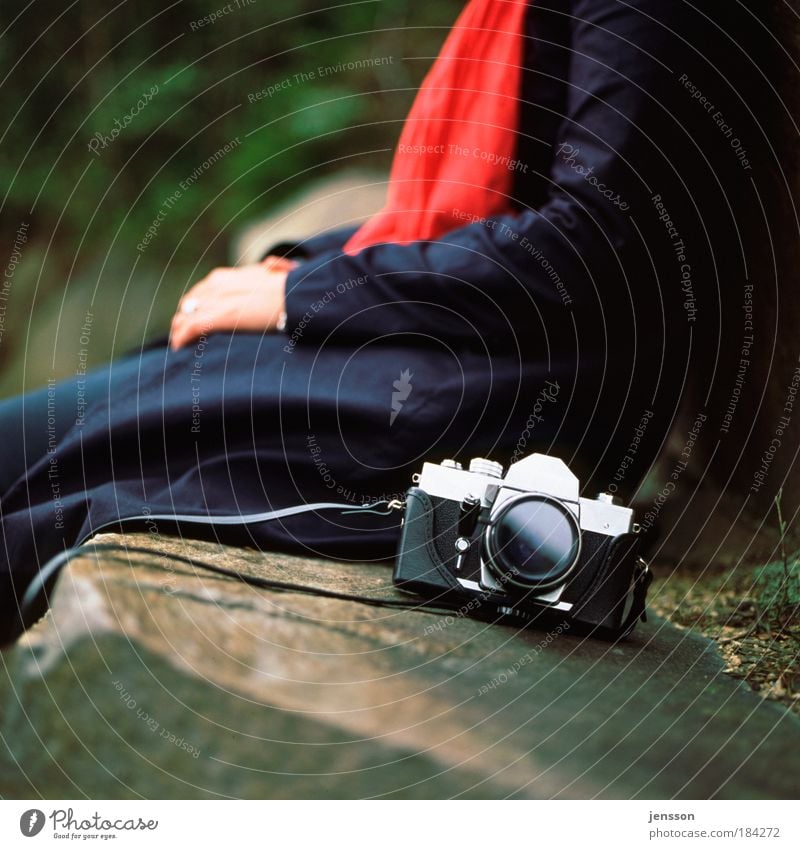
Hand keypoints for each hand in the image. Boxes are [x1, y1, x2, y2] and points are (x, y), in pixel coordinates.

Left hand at [170, 260, 294, 349]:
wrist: (293, 297)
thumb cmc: (291, 289)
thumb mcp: (277, 273)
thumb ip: (269, 270)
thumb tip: (271, 263)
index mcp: (225, 277)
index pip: (200, 292)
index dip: (195, 306)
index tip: (194, 317)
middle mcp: (214, 285)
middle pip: (188, 304)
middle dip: (183, 318)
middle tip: (182, 333)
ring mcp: (214, 301)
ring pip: (184, 317)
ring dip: (179, 330)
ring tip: (178, 344)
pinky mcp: (215, 317)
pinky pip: (189, 328)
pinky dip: (181, 339)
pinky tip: (178, 348)